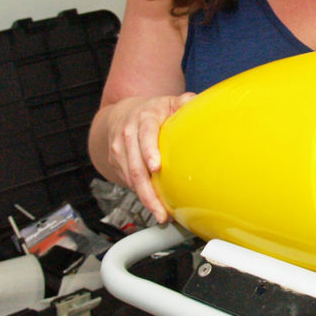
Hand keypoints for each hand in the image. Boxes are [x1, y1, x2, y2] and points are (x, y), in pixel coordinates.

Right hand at [100, 93, 194, 222]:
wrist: (123, 113)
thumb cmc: (153, 111)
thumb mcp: (170, 102)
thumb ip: (185, 102)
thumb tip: (200, 105)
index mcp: (143, 118)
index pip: (145, 134)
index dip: (149, 151)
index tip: (156, 167)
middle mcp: (128, 134)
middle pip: (136, 165)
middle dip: (147, 190)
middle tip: (161, 209)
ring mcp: (119, 149)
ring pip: (130, 177)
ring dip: (145, 198)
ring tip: (160, 213)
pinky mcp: (116, 162)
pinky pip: (127, 181)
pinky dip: (140, 194)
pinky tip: (153, 204)